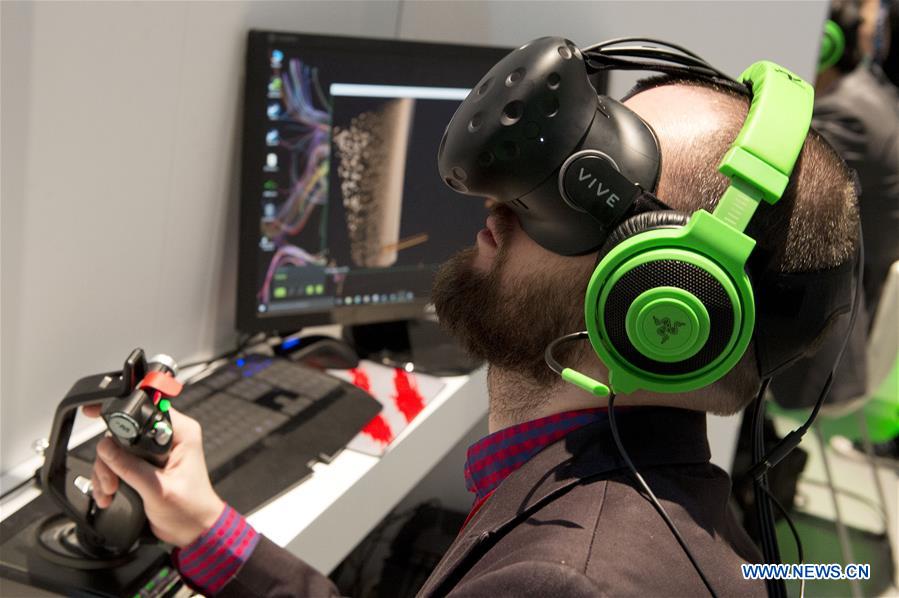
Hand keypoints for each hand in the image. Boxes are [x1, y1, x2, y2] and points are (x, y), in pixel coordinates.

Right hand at [82, 405, 224, 547]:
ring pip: (115, 449)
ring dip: (106, 471)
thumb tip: (106, 448)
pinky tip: (109, 495)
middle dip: (110, 457)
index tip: (96, 413)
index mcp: (181, 433)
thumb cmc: (190, 509)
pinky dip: (107, 478)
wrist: (193, 530)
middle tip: (111, 481)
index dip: (121, 412)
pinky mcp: (143, 464)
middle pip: (124, 431)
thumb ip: (131, 468)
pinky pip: (116, 463)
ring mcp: (153, 451)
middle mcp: (167, 437)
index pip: (147, 410)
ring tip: (110, 492)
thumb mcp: (158, 490)